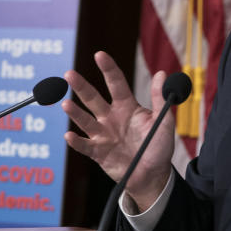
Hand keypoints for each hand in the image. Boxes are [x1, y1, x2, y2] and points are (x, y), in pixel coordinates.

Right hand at [62, 51, 174, 210]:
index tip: (99, 55)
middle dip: (81, 87)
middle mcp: (111, 118)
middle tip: (69, 74)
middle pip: (93, 99)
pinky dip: (76, 142)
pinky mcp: (98, 153)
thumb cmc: (158, 147)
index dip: (108, 69)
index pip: (116, 83)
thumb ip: (160, 99)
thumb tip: (163, 74)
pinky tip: (69, 136)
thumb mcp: (163, 122)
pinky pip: (85, 146)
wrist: (153, 176)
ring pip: (85, 120)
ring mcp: (103, 135)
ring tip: (66, 104)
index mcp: (126, 107)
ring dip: (75, 113)